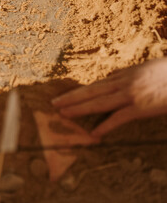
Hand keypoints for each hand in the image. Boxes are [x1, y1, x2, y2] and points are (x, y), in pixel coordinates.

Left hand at [52, 58, 166, 136]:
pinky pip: (119, 117)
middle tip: (54, 104)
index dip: (81, 91)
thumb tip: (113, 79)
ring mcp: (131, 94)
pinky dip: (106, 125)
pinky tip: (93, 133)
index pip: (98, 84)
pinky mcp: (142, 106)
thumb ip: (130, 76)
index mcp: (126, 74)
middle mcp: (124, 82)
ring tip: (63, 114)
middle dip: (71, 97)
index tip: (67, 96)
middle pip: (92, 90)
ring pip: (99, 102)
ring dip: (79, 108)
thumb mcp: (147, 69)